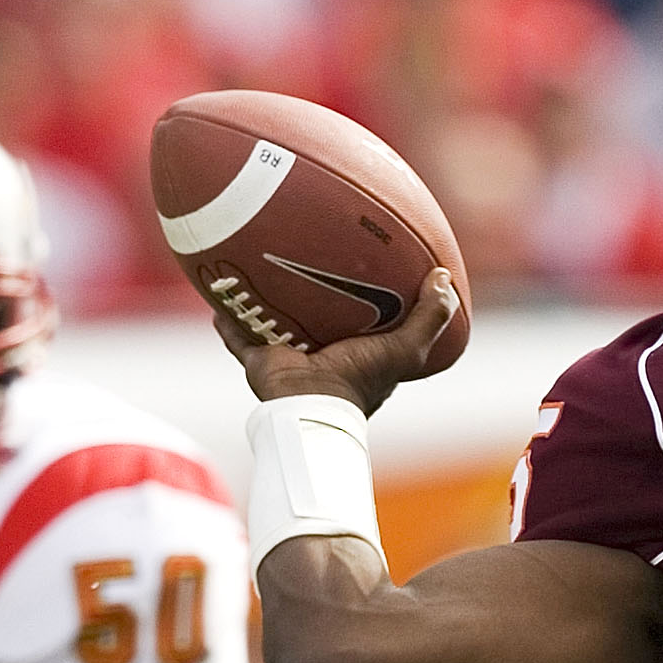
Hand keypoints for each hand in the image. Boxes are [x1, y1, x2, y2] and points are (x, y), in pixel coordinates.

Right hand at [211, 267, 459, 417]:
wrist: (311, 405)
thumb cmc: (360, 379)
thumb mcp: (407, 349)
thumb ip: (430, 317)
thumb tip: (443, 276)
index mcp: (354, 354)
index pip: (360, 320)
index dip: (363, 297)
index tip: (362, 266)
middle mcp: (320, 354)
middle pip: (313, 318)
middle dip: (309, 293)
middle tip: (305, 257)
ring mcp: (287, 358)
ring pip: (272, 323)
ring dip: (264, 302)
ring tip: (256, 266)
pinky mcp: (259, 361)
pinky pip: (237, 337)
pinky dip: (228, 322)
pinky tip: (219, 298)